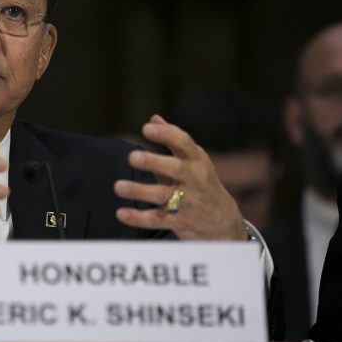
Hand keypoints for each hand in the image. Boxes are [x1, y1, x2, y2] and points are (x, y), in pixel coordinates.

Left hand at [113, 115, 245, 240]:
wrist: (223, 222)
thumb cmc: (201, 183)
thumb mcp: (193, 160)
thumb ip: (172, 139)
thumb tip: (154, 119)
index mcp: (197, 161)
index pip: (184, 143)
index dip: (166, 135)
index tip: (146, 128)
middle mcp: (195, 180)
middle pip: (175, 169)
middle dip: (154, 162)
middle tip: (132, 157)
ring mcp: (188, 202)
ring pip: (163, 196)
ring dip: (140, 191)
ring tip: (118, 186)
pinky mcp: (179, 222)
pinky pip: (157, 219)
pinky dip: (138, 218)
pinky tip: (121, 213)